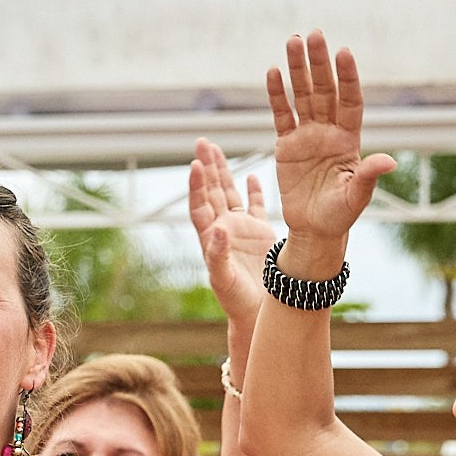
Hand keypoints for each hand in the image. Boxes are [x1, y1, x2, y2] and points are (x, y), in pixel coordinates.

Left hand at [187, 138, 276, 324]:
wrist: (257, 313)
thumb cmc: (236, 302)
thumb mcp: (224, 280)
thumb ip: (218, 255)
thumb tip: (218, 229)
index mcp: (210, 240)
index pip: (200, 206)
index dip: (197, 185)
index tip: (196, 164)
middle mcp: (223, 230)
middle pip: (212, 192)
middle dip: (208, 167)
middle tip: (202, 142)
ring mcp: (241, 231)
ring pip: (230, 194)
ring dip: (224, 172)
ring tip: (216, 149)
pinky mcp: (259, 234)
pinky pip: (255, 207)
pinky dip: (253, 191)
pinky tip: (251, 175)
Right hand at [266, 31, 396, 251]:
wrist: (314, 229)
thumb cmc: (339, 216)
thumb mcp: (356, 198)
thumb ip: (368, 176)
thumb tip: (389, 161)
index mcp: (349, 140)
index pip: (350, 101)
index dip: (347, 77)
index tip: (344, 53)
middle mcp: (329, 131)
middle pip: (324, 90)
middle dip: (319, 62)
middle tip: (313, 35)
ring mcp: (307, 135)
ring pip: (302, 95)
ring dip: (297, 68)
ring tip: (292, 40)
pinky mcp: (286, 145)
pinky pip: (282, 115)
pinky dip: (277, 94)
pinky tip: (272, 72)